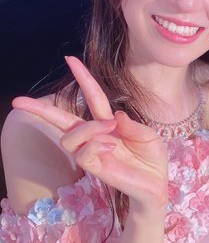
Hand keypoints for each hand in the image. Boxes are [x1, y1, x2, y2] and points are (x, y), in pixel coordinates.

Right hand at [13, 56, 167, 209]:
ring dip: (88, 128)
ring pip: (71, 137)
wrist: (157, 184)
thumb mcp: (147, 135)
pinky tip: (111, 145)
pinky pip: (83, 153)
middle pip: (62, 120)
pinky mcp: (95, 168)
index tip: (70, 58)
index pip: (92, 96)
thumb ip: (132, 125)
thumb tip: (114, 115)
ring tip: (110, 130)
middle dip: (40, 109)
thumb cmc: (151, 158)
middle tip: (19, 101)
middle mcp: (96, 136)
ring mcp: (93, 152)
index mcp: (108, 123)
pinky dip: (95, 144)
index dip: (83, 77)